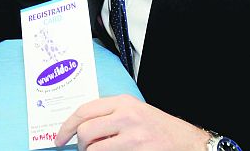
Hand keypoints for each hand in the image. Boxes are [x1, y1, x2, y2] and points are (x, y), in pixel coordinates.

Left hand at [55, 94, 208, 150]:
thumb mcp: (133, 111)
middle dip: (79, 144)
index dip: (66, 126)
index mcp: (122, 102)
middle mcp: (127, 116)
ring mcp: (134, 136)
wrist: (190, 142)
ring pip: (94, 149)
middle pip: (85, 131)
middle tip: (82, 149)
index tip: (59, 138)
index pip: (84, 111)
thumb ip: (108, 115)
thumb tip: (80, 127)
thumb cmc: (158, 128)